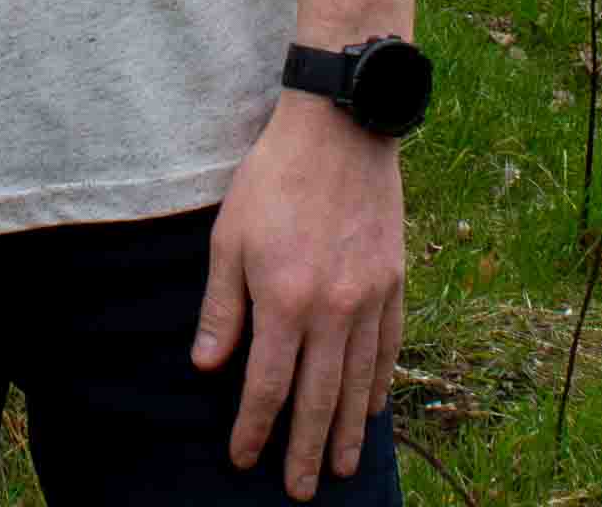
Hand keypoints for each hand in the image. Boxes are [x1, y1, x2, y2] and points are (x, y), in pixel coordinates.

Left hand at [190, 92, 403, 500]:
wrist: (339, 130)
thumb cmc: (273, 179)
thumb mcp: (229, 236)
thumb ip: (222, 306)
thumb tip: (207, 366)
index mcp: (285, 300)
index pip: (269, 385)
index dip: (254, 427)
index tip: (244, 457)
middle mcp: (332, 310)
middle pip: (318, 399)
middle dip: (305, 451)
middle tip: (300, 491)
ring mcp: (369, 299)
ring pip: (358, 384)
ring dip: (347, 432)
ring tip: (339, 468)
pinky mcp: (394, 282)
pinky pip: (389, 349)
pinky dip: (379, 385)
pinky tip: (371, 409)